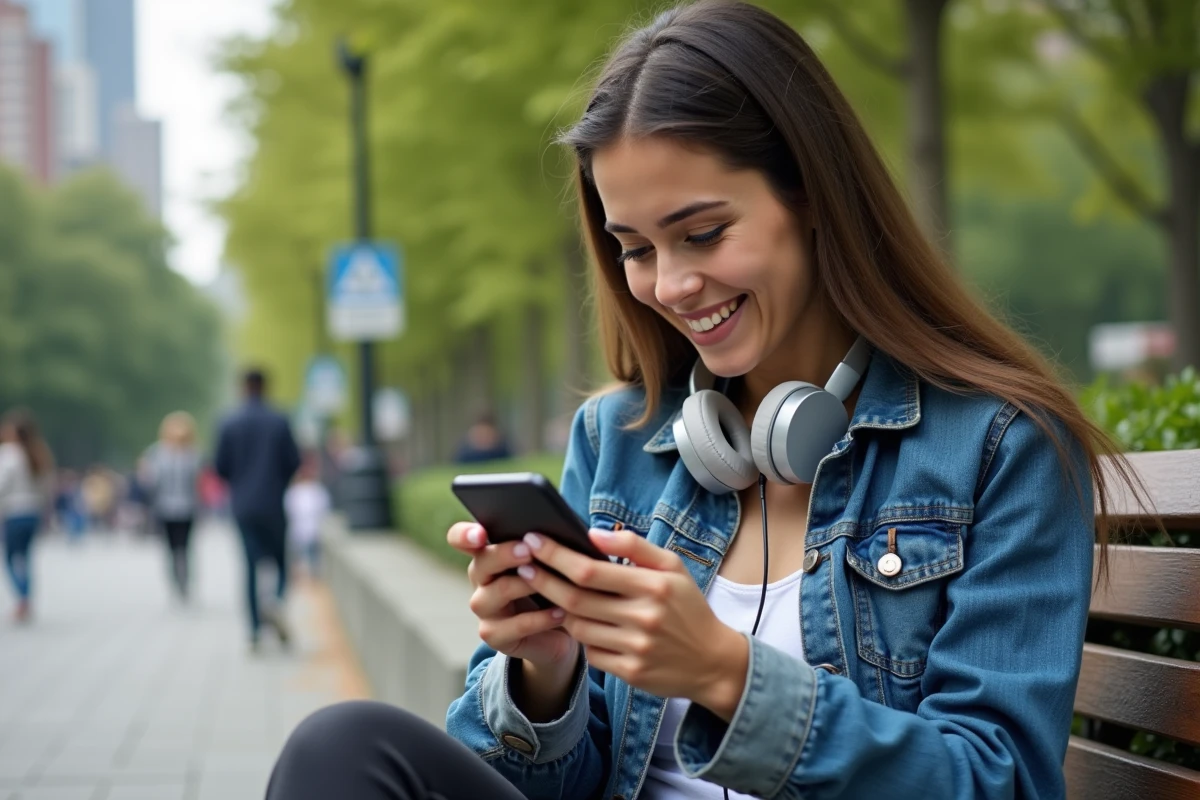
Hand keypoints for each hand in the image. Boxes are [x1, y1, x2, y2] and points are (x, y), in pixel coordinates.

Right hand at [447, 522, 578, 669]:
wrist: (556, 631)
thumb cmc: (551, 586)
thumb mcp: (547, 563)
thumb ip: (542, 546)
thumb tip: (557, 528)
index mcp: (488, 554)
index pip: (461, 538)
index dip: (465, 535)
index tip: (480, 534)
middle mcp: (480, 579)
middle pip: (481, 562)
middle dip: (505, 554)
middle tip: (528, 550)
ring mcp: (484, 608)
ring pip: (497, 592)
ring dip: (525, 585)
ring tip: (552, 582)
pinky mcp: (494, 635)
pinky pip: (515, 626)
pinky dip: (540, 619)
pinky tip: (560, 613)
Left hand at [516, 528, 748, 719]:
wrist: (713, 661)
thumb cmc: (687, 608)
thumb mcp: (672, 568)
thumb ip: (635, 546)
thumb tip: (593, 533)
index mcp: (653, 586)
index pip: (590, 570)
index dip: (555, 555)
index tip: (533, 541)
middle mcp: (644, 618)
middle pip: (575, 598)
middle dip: (542, 580)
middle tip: (522, 566)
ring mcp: (636, 648)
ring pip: (577, 626)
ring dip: (558, 609)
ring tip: (548, 593)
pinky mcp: (631, 673)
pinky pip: (590, 653)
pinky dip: (580, 637)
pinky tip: (577, 623)